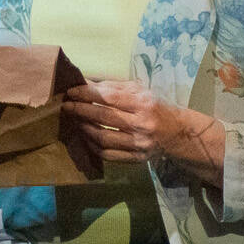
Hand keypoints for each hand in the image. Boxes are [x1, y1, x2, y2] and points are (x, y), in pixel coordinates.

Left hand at [63, 80, 207, 165]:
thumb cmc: (154, 106)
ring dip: (85, 128)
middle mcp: (142, 124)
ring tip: (76, 120)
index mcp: (144, 103)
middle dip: (81, 110)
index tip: (71, 92)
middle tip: (67, 106)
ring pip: (103, 138)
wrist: (176, 132)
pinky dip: (93, 146)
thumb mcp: (139, 90)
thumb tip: (84, 84)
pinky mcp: (137, 159)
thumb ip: (112, 87)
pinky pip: (108, 155)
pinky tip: (86, 137)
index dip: (87, 94)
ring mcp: (140, 144)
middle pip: (104, 117)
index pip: (110, 97)